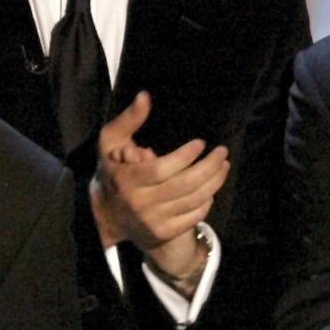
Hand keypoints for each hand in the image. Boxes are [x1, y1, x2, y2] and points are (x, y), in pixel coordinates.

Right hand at [89, 91, 228, 280]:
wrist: (106, 215)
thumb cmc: (113, 170)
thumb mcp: (111, 142)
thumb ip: (128, 120)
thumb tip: (145, 96)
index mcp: (127, 179)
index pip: (162, 169)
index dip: (185, 156)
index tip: (201, 143)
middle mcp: (140, 203)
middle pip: (184, 185)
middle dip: (209, 167)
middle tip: (222, 152)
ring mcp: (153, 221)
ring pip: (192, 201)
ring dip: (214, 182)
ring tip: (223, 165)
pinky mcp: (163, 232)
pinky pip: (193, 217)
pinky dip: (206, 201)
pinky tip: (211, 188)